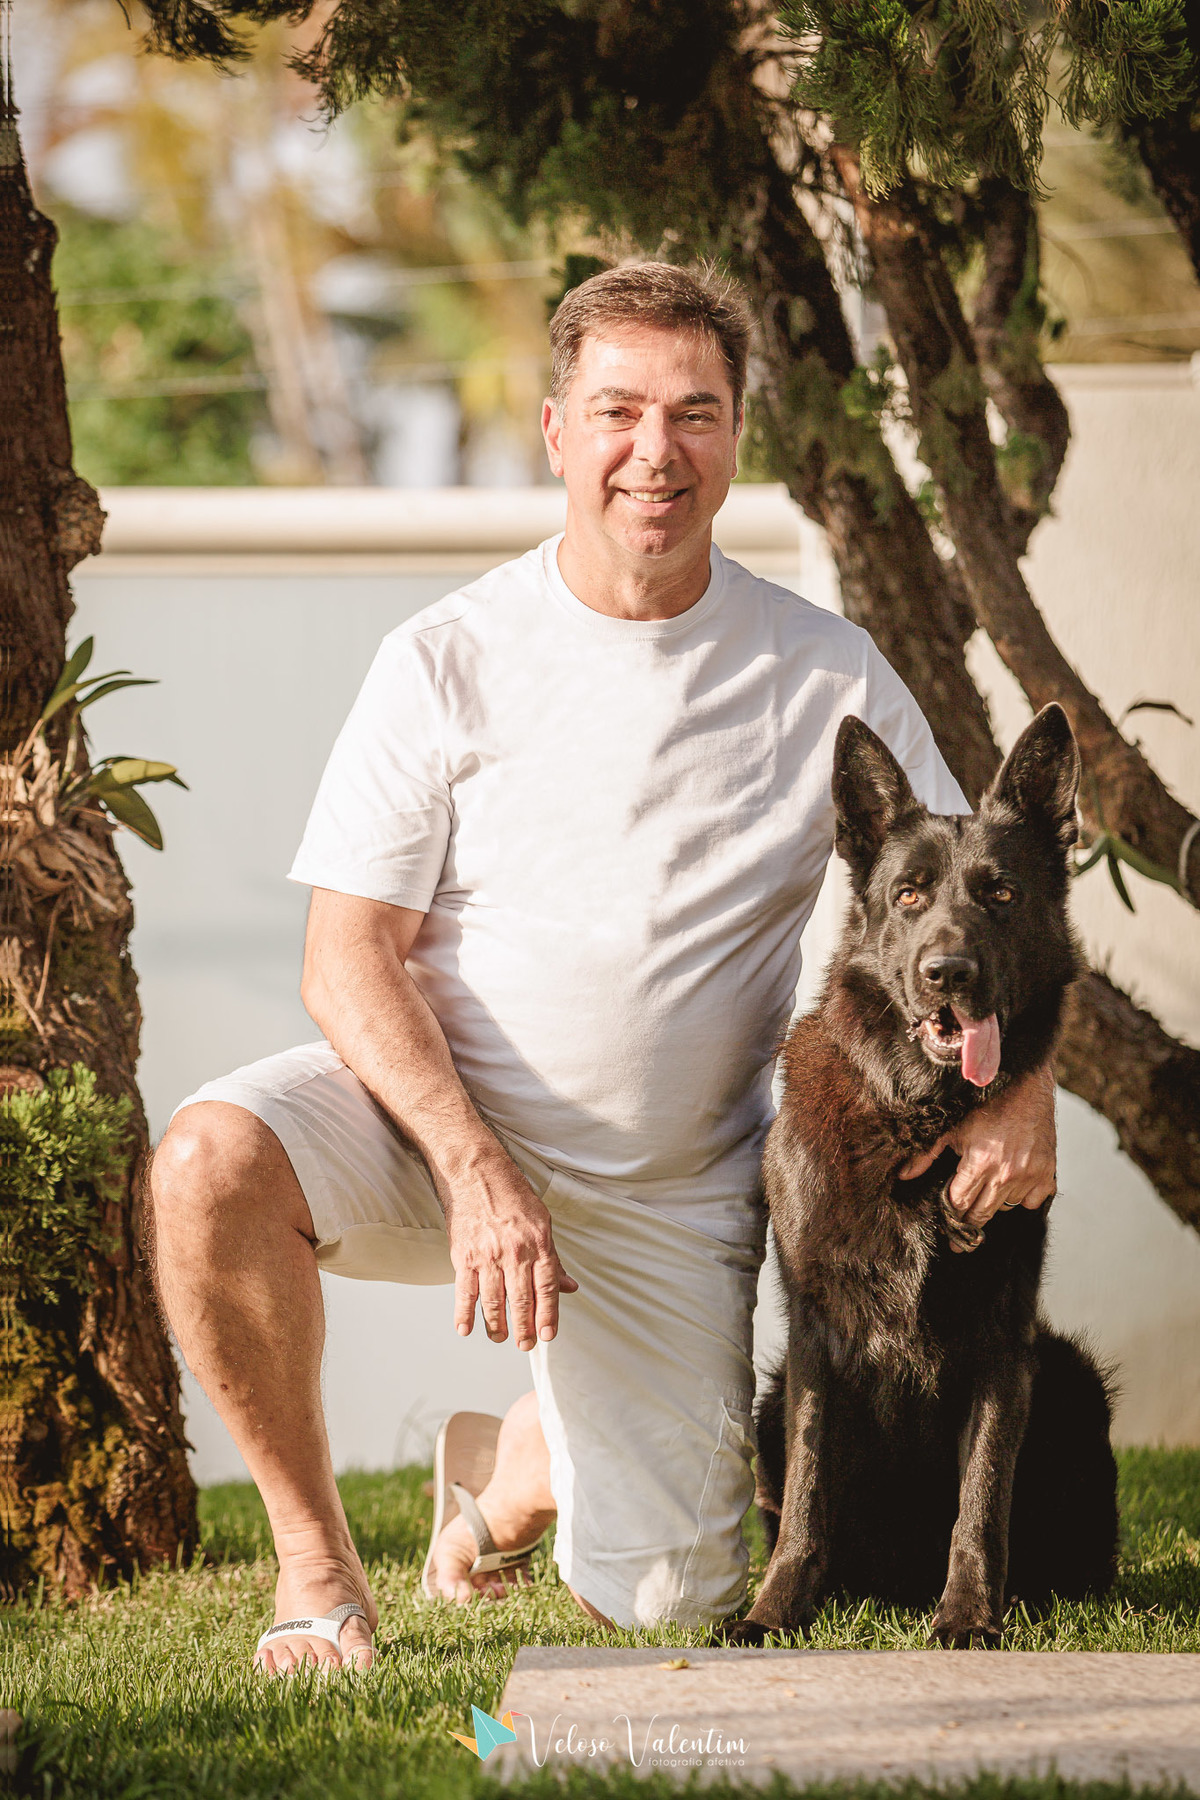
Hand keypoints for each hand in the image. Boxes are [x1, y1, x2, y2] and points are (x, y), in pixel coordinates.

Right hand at [440, 1147, 577, 1351]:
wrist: (476, 1172)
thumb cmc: (512, 1196)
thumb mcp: (542, 1222)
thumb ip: (553, 1258)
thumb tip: (570, 1287)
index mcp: (538, 1242)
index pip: (547, 1287)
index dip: (548, 1314)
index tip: (547, 1335)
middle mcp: (514, 1251)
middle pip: (521, 1299)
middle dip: (524, 1327)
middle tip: (525, 1345)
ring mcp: (488, 1255)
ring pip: (494, 1301)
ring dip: (497, 1325)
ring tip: (501, 1338)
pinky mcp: (464, 1255)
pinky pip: (465, 1291)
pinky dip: (464, 1313)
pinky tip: (466, 1329)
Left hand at [898, 1064, 1056, 1244]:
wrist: (1025, 1087)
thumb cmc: (986, 1104)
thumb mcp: (951, 1126)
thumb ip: (926, 1153)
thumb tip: (903, 1175)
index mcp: (980, 1162)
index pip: (960, 1204)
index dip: (951, 1217)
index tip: (947, 1229)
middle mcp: (1006, 1173)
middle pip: (982, 1214)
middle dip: (968, 1225)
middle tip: (961, 1238)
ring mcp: (1029, 1175)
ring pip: (1006, 1208)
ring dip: (995, 1204)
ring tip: (985, 1193)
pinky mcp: (1047, 1173)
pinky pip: (1032, 1202)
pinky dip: (1022, 1198)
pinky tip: (1012, 1185)